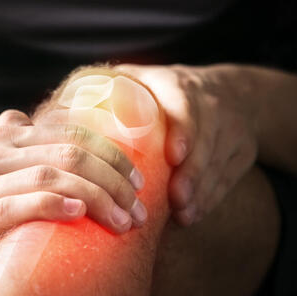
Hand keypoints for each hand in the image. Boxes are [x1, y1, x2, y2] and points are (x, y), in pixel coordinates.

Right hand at [0, 109, 146, 292]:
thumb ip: (36, 161)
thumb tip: (102, 174)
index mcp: (5, 135)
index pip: (71, 131)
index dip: (112, 152)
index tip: (140, 180)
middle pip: (69, 151)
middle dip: (114, 177)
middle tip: (139, 207)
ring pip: (51, 175)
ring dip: (98, 196)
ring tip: (124, 220)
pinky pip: (19, 204)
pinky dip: (54, 204)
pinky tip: (79, 212)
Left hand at [115, 63, 258, 226]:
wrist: (230, 90)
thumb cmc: (164, 91)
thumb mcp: (142, 78)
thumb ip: (105, 90)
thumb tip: (52, 111)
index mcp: (180, 86)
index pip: (187, 106)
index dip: (184, 130)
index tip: (174, 155)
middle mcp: (212, 105)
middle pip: (206, 142)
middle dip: (194, 173)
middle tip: (176, 201)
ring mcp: (233, 130)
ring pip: (219, 164)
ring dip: (202, 193)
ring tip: (182, 217)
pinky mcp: (244, 152)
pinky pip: (229, 178)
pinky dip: (211, 199)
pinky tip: (192, 216)